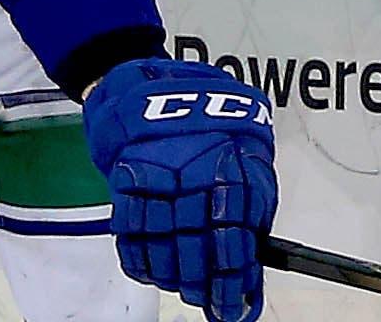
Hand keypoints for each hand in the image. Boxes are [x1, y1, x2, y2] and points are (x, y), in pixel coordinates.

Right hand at [83, 58, 276, 321]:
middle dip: (205, 287)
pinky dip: (140, 261)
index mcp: (229, 168)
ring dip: (173, 278)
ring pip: (163, 250)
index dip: (236, 281)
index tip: (238, 306)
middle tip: (211, 304)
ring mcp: (154, 181)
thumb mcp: (248, 140)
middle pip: (198, 253)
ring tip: (183, 289)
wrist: (145, 80)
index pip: (235, 241)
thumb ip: (255, 189)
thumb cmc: (205, 109)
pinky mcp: (123, 181)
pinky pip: (130, 234)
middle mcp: (192, 178)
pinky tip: (152, 271)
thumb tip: (257, 243)